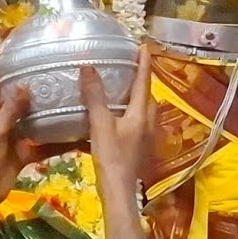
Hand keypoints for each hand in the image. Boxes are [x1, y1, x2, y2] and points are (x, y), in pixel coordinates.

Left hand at [0, 42, 56, 207]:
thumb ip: (11, 110)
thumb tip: (25, 85)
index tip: (4, 36)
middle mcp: (5, 116)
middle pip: (15, 90)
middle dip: (27, 73)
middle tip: (45, 56)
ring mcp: (17, 131)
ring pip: (34, 113)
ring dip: (47, 103)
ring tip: (67, 86)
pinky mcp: (27, 148)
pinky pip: (47, 139)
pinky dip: (60, 137)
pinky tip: (78, 131)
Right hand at [81, 46, 153, 193]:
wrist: (120, 193)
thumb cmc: (112, 158)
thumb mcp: (100, 125)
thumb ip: (95, 97)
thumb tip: (88, 67)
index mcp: (142, 113)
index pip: (144, 81)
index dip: (143, 63)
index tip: (143, 46)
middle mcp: (149, 122)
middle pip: (147, 96)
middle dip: (140, 80)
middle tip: (128, 67)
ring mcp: (146, 137)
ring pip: (142, 110)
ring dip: (134, 98)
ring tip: (120, 89)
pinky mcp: (139, 148)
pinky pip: (136, 123)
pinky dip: (127, 114)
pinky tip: (113, 118)